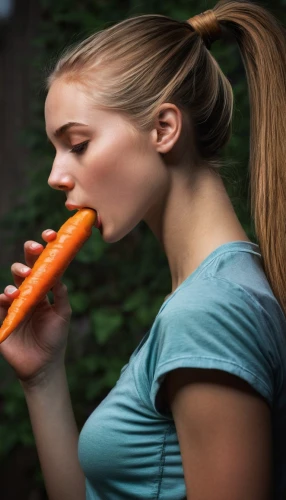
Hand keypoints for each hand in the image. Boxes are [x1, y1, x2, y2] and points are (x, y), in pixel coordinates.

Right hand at [0, 229, 71, 383]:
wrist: (43, 366)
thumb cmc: (55, 339)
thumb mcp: (63, 316)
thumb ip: (61, 296)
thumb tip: (59, 277)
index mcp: (44, 290)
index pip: (43, 265)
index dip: (45, 249)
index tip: (50, 236)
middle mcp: (28, 293)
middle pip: (25, 267)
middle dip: (28, 254)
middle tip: (34, 249)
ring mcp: (14, 304)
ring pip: (11, 282)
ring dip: (16, 278)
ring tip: (22, 284)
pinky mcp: (3, 317)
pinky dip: (2, 297)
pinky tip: (9, 297)